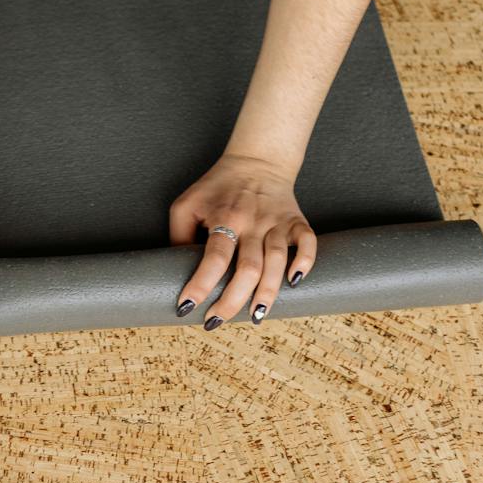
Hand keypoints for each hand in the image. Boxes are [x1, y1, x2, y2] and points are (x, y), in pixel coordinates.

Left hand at [168, 152, 317, 328]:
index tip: (186, 307)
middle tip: (215, 321)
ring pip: (276, 261)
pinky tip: (295, 282)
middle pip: (247, 268)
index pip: (213, 257)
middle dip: (231, 301)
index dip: (200, 284)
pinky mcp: (296, 221)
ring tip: (255, 317)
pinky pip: (307, 243)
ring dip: (267, 292)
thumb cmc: (216, 186)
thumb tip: (175, 272)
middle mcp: (252, 222)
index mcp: (224, 217)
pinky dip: (304, 262)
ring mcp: (277, 222)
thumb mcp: (187, 205)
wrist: (256, 160)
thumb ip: (179, 236)